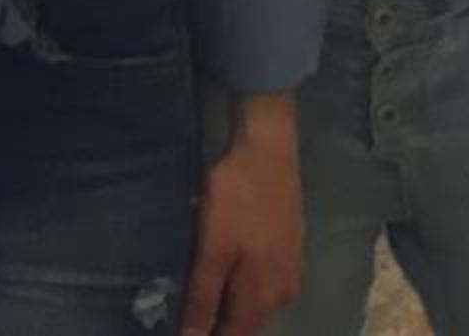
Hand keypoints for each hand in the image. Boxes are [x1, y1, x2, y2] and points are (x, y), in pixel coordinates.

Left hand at [183, 101, 302, 334]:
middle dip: (215, 326)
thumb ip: (203, 295)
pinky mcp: (288, 251)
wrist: (268, 151)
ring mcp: (288, 272)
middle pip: (245, 324)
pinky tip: (222, 277)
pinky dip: (239, 288)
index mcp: (262, 297)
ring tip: (196, 303)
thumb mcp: (212, 248)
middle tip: (182, 317)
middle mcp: (281, 293)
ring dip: (227, 308)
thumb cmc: (236, 198)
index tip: (181, 331)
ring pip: (253, 305)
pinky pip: (260, 284)